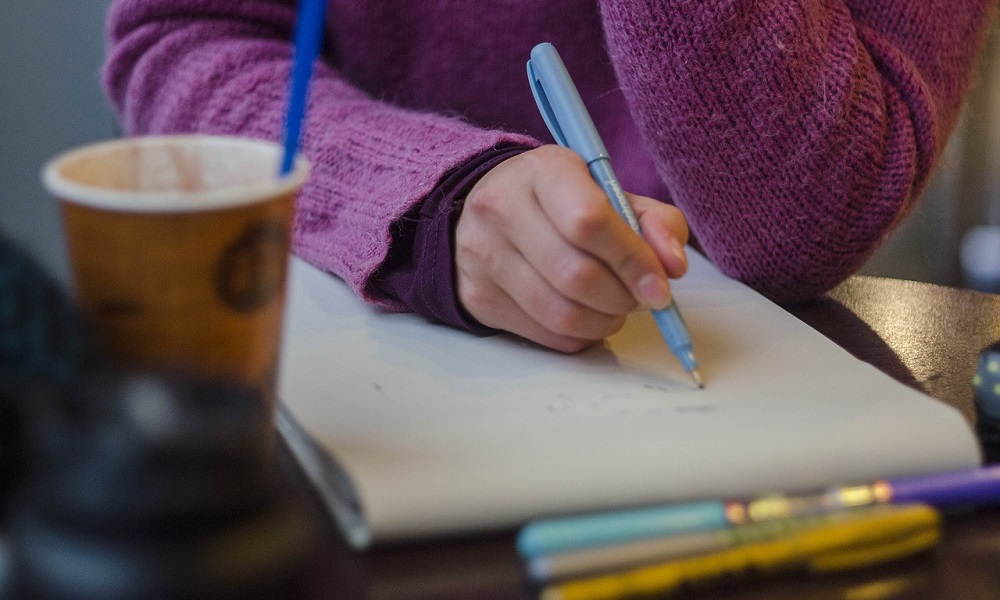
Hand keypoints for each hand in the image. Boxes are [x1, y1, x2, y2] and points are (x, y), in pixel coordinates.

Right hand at [455, 145, 688, 352]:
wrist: (488, 211)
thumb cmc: (561, 202)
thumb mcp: (610, 193)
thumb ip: (654, 222)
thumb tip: (673, 267)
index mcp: (543, 171)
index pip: (589, 222)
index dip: (632, 260)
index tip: (660, 285)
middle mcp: (502, 208)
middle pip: (576, 275)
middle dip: (622, 297)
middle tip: (638, 297)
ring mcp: (484, 255)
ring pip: (561, 313)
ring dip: (604, 321)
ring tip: (615, 308)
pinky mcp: (478, 295)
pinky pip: (545, 334)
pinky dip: (580, 335)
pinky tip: (585, 316)